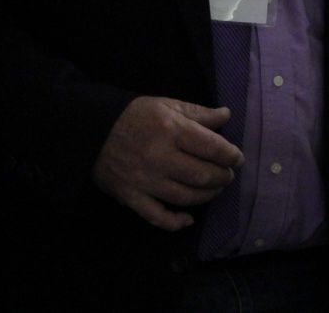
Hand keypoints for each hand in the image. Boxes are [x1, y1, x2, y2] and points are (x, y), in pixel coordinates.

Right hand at [91, 96, 243, 230]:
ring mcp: (145, 180)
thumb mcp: (167, 105)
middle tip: (227, 175)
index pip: (212, 148)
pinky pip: (157, 216)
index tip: (237, 159)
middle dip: (222, 177)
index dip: (230, 156)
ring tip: (214, 190)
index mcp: (171, 130)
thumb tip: (227, 115)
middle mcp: (159, 156)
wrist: (92, 130)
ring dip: (207, 196)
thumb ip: (199, 113)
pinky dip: (175, 222)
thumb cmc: (135, 115)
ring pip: (185, 197)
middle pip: (202, 175)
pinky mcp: (131, 196)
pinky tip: (188, 219)